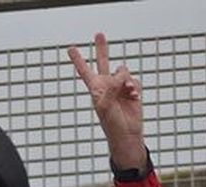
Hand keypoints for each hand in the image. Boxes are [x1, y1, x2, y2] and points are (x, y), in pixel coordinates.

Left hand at [68, 32, 146, 171]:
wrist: (127, 133)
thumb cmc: (112, 124)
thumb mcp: (105, 106)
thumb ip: (110, 88)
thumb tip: (120, 75)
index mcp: (95, 89)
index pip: (85, 71)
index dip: (78, 60)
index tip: (71, 49)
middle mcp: (107, 85)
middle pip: (103, 62)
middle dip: (102, 49)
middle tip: (99, 35)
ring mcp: (120, 86)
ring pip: (123, 70)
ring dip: (126, 80)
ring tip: (127, 92)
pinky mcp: (132, 89)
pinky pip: (134, 80)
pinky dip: (134, 87)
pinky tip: (133, 97)